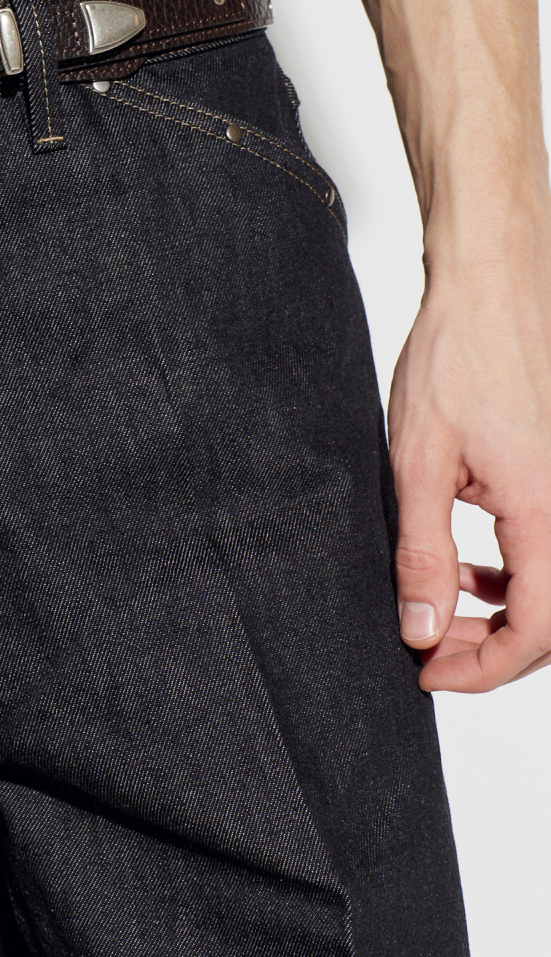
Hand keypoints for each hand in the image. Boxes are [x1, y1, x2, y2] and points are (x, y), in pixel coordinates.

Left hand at [388, 242, 550, 691]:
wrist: (491, 282)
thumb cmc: (457, 352)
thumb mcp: (418, 461)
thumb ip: (423, 552)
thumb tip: (422, 627)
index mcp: (547, 510)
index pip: (539, 630)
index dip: (486, 668)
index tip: (432, 674)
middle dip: (492, 647)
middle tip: (429, 649)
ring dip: (505, 612)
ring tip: (442, 609)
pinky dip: (517, 572)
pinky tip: (472, 567)